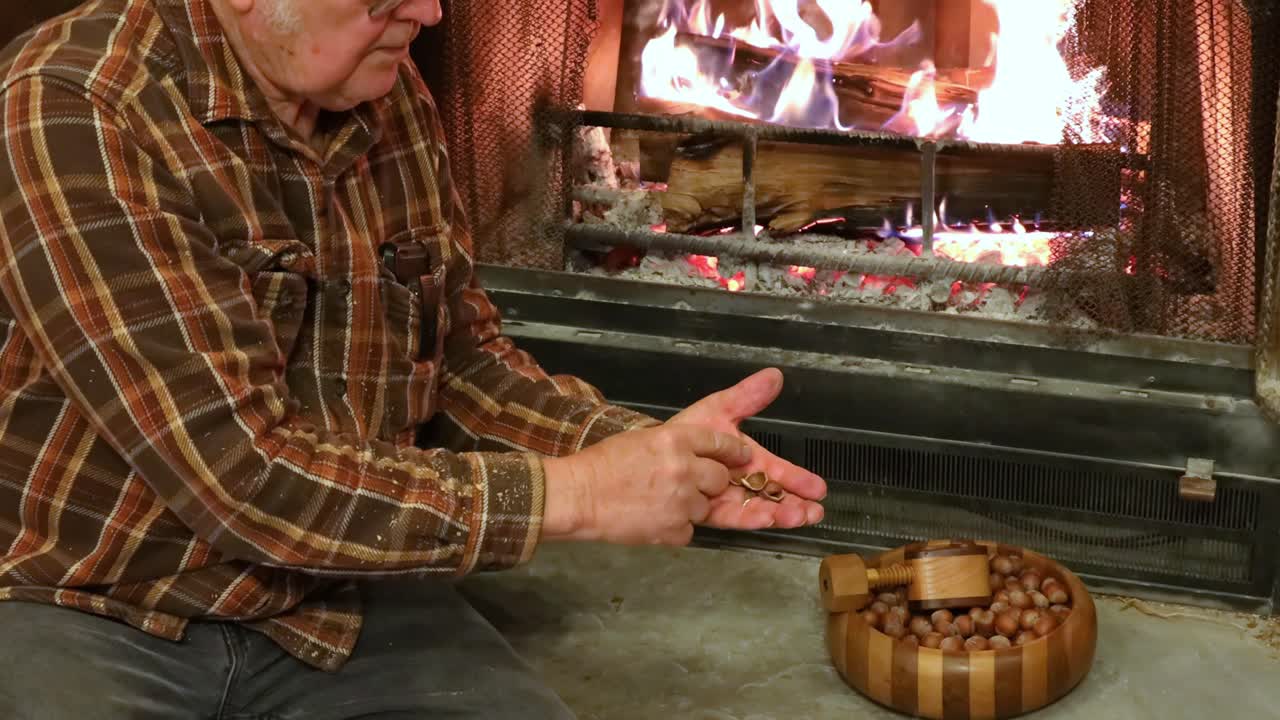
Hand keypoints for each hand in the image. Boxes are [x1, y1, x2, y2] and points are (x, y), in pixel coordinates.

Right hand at [541, 424, 749, 545]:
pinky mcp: (674, 529)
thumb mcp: (641, 440)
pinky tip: (652, 519)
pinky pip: (689, 530)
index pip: (720, 442)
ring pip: (705, 507)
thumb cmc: (602, 466)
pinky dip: (675, 528)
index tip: (742, 456)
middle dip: (710, 483)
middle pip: (720, 478)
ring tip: (659, 503)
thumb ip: (674, 445)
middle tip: (688, 485)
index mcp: (674, 439)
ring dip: (690, 507)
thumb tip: (697, 453)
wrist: (579, 496)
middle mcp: (683, 468)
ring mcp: (680, 501)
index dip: (734, 451)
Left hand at [668, 368, 825, 530]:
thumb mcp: (718, 410)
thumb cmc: (682, 433)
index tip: (819, 489)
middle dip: (794, 503)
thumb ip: (747, 397)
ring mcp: (723, 500)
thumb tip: (775, 375)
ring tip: (798, 517)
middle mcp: (738, 483)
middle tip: (814, 512)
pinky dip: (750, 516)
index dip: (798, 479)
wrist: (647, 453)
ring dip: (779, 513)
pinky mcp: (705, 514)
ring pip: (756, 508)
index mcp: (745, 460)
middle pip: (772, 495)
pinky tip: (765, 517)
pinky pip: (730, 517)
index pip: (778, 471)